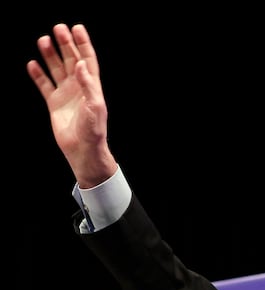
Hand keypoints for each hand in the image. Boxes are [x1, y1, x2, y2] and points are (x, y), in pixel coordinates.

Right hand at [27, 24, 116, 187]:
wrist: (82, 149)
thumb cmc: (93, 129)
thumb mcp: (95, 106)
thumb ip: (88, 84)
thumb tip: (82, 64)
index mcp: (91, 86)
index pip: (87, 60)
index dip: (83, 44)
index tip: (77, 28)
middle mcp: (79, 87)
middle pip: (71, 60)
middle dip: (65, 44)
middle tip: (58, 28)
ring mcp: (66, 94)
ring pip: (57, 69)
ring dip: (50, 55)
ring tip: (43, 40)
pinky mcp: (54, 103)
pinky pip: (44, 85)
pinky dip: (38, 75)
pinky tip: (32, 64)